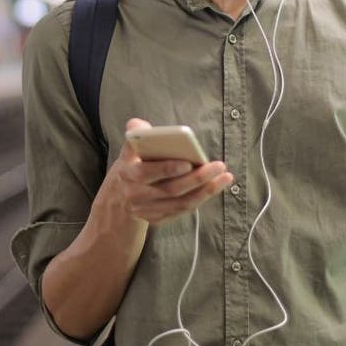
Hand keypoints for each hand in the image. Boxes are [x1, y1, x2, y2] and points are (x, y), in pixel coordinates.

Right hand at [110, 118, 232, 224]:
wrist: (120, 195)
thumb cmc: (132, 164)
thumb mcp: (129, 149)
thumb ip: (136, 134)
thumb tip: (141, 126)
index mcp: (127, 174)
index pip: (146, 173)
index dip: (167, 169)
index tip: (188, 162)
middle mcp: (136, 196)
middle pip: (170, 189)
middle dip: (197, 178)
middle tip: (218, 166)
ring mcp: (147, 210)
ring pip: (180, 203)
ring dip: (206, 191)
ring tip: (224, 176)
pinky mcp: (158, 219)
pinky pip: (183, 210)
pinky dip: (201, 198)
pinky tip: (216, 186)